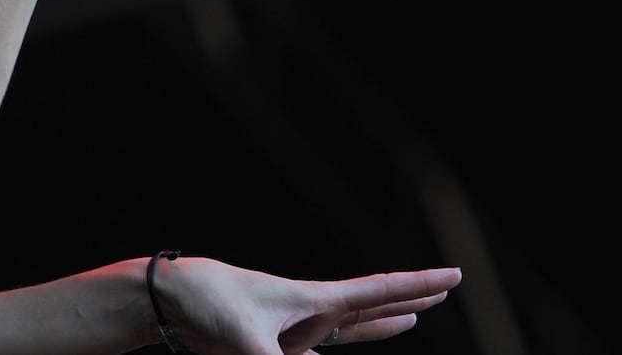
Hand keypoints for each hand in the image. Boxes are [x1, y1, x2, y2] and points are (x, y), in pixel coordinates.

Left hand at [151, 255, 461, 354]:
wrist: (166, 297)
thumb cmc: (207, 304)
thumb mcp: (248, 342)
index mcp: (310, 299)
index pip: (376, 291)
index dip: (418, 286)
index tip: (454, 274)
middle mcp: (306, 310)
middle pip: (371, 306)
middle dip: (408, 300)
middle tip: (444, 290)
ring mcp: (289, 327)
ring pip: (348, 329)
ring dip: (380, 325)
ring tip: (409, 320)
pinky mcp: (267, 344)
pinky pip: (309, 353)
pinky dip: (326, 354)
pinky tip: (327, 353)